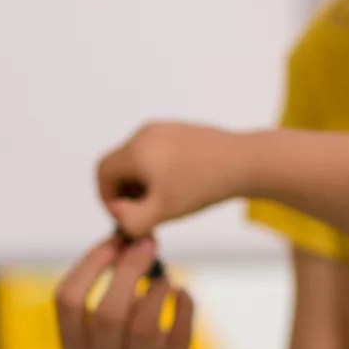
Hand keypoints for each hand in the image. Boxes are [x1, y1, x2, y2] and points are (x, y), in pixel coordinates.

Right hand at [53, 235, 218, 348]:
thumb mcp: (116, 328)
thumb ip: (112, 290)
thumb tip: (126, 237)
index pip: (66, 302)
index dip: (90, 264)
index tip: (113, 241)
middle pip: (106, 315)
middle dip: (127, 271)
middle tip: (147, 244)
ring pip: (141, 331)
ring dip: (156, 294)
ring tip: (166, 278)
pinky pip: (178, 342)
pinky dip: (183, 310)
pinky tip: (184, 294)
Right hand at [95, 121, 250, 238]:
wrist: (245, 161)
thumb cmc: (203, 185)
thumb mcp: (162, 211)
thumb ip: (131, 220)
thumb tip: (116, 214)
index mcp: (136, 150)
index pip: (103, 173)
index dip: (107, 198)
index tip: (126, 215)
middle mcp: (145, 133)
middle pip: (119, 165)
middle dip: (127, 192)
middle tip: (147, 212)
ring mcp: (163, 128)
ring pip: (137, 159)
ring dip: (143, 182)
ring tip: (165, 200)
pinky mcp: (179, 129)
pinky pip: (155, 152)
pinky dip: (157, 171)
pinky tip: (179, 185)